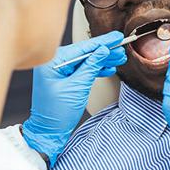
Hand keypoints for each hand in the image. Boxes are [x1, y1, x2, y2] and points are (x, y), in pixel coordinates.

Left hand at [22, 31, 126, 166]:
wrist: (48, 132)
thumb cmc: (57, 112)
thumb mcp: (78, 87)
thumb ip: (91, 66)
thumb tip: (102, 51)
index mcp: (52, 62)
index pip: (82, 48)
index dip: (101, 42)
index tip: (116, 37)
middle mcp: (54, 63)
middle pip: (84, 53)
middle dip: (104, 51)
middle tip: (121, 48)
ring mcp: (58, 71)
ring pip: (85, 61)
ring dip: (102, 60)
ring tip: (118, 58)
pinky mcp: (63, 79)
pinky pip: (82, 70)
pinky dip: (95, 69)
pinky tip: (108, 68)